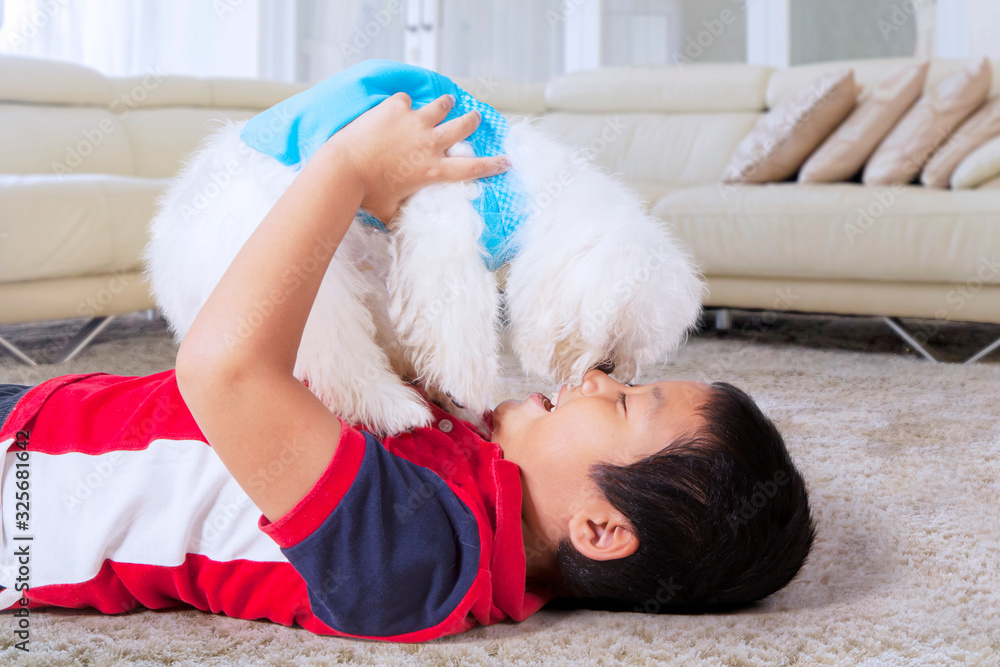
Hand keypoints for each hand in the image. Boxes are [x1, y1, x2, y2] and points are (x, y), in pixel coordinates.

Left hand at [320, 92, 510, 223]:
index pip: (471, 168)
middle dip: (472, 120)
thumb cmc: (366, 195)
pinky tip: (394, 109)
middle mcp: (430, 144)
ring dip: (446, 104)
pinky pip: (406, 100)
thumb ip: (400, 215)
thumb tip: (398, 227)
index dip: (492, 164)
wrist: (345, 169)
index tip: (506, 161)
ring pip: (441, 105)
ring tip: (447, 101)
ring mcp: (415, 122)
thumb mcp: (389, 211)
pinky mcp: (396, 108)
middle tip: (474, 117)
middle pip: (462, 126)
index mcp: (433, 170)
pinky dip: (403, 105)